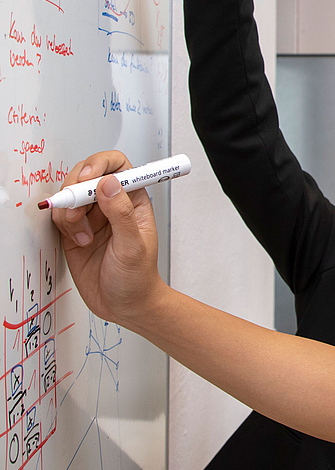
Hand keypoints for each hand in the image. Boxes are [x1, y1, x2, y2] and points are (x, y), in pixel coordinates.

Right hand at [52, 152, 165, 324]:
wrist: (124, 305)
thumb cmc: (138, 277)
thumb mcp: (133, 246)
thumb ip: (120, 213)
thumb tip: (108, 183)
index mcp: (133, 200)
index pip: (117, 165)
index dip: (100, 164)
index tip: (89, 178)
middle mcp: (112, 204)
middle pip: (86, 175)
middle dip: (77, 190)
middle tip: (77, 212)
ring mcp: (93, 217)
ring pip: (70, 195)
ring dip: (70, 212)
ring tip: (84, 235)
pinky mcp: (75, 230)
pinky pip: (61, 215)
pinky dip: (63, 224)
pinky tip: (78, 241)